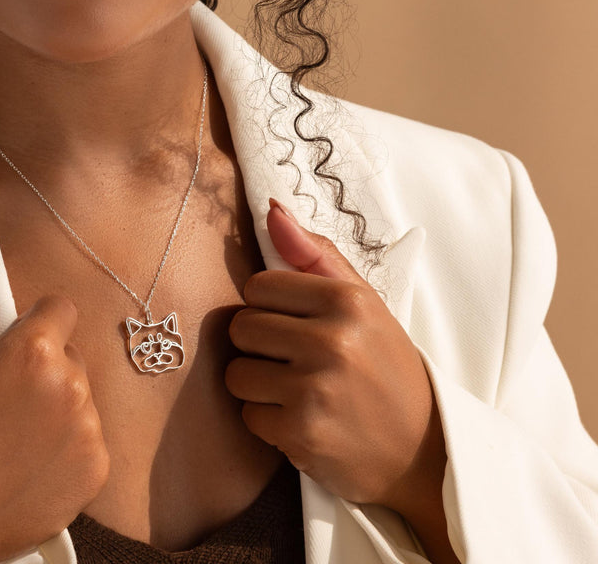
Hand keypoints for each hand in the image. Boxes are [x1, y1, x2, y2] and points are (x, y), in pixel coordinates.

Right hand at [0, 241, 109, 561]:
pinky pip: (90, 438)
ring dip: (57, 407)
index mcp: (33, 350)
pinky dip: (68, 447)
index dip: (37, 324)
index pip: (62, 308)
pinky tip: (30, 461)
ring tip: (13, 435)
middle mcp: (69, 385)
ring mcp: (87, 430)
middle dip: (45, 367)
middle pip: (70, 354)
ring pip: (81, 396)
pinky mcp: (96, 469)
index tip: (15, 346)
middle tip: (4, 398)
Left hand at [225, 200, 444, 514]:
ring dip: (259, 386)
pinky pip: (249, 416)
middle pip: (242, 327)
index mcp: (347, 301)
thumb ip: (315, 254)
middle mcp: (332, 342)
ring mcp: (315, 390)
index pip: (258, 286)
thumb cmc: (385, 368)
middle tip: (296, 361)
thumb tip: (272, 209)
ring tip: (298, 391)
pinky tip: (303, 421)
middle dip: (259, 346)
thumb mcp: (364, 304)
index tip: (296, 325)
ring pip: (237, 373)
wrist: (425, 453)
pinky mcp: (302, 434)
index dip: (269, 307)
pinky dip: (269, 422)